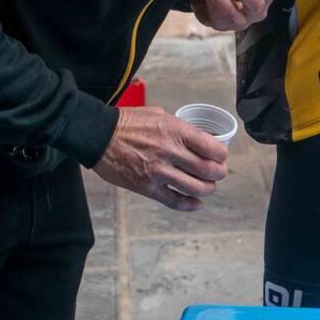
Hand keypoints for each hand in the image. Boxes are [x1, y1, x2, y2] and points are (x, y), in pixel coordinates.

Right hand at [90, 106, 227, 210]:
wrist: (97, 135)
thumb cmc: (127, 123)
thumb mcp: (158, 114)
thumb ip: (178, 128)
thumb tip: (197, 138)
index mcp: (175, 130)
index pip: (212, 147)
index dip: (222, 155)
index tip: (221, 157)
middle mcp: (170, 151)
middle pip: (208, 170)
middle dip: (219, 174)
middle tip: (218, 173)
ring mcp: (158, 171)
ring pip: (195, 188)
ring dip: (207, 189)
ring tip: (207, 187)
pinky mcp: (147, 187)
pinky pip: (174, 201)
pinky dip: (190, 204)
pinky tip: (196, 203)